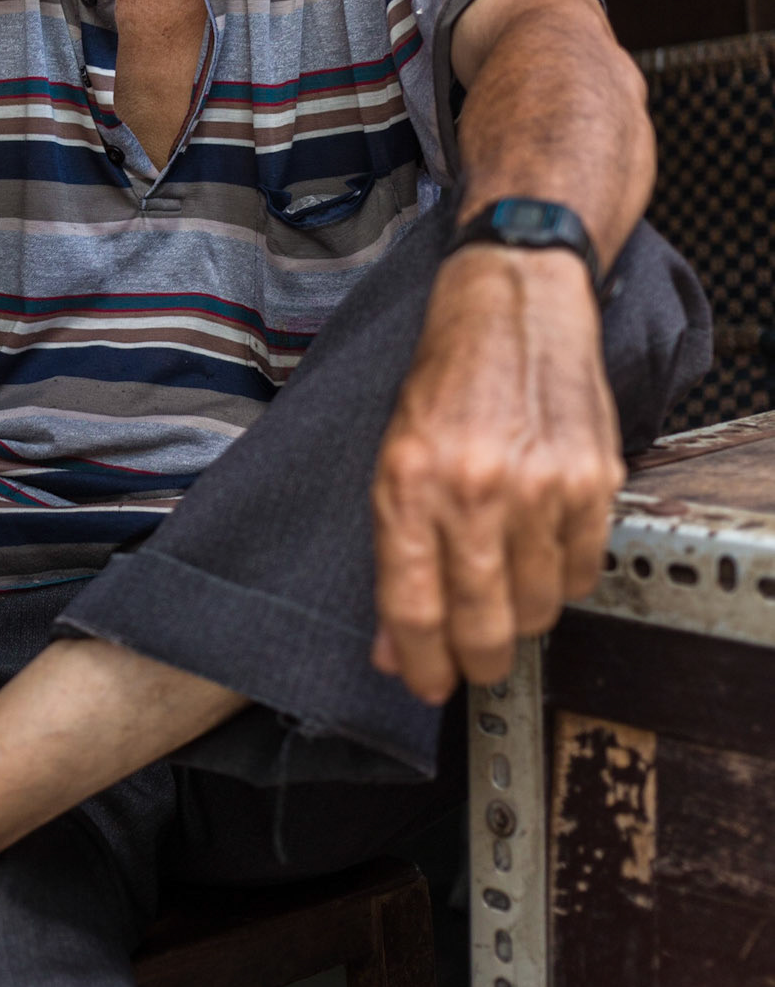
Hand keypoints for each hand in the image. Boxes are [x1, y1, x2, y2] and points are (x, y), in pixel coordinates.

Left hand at [370, 244, 623, 703]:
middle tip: (476, 663)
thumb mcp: (394, 457)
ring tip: (509, 588)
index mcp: (409, 483)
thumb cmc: (446, 378)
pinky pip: (583, 569)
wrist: (513, 303)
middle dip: (478, 659)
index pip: (414, 607)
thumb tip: (394, 644)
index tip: (427, 683)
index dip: (421, 663)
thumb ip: (394, 552)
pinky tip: (545, 549)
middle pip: (482, 622)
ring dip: (523, 615)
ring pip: (539, 606)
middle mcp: (474, 488)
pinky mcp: (593, 479)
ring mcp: (540, 485)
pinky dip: (564, 577)